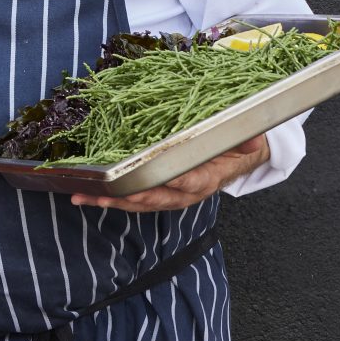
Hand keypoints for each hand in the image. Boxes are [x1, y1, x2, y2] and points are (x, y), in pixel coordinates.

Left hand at [70, 135, 267, 212]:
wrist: (231, 162)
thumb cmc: (231, 149)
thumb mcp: (242, 143)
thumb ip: (245, 140)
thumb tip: (253, 138)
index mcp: (205, 180)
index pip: (191, 181)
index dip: (176, 181)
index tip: (161, 178)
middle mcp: (184, 192)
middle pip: (157, 197)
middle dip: (131, 196)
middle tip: (109, 193)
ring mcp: (168, 196)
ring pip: (139, 202)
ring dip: (112, 201)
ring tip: (86, 197)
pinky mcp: (156, 195)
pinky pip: (132, 199)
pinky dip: (110, 199)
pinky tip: (87, 196)